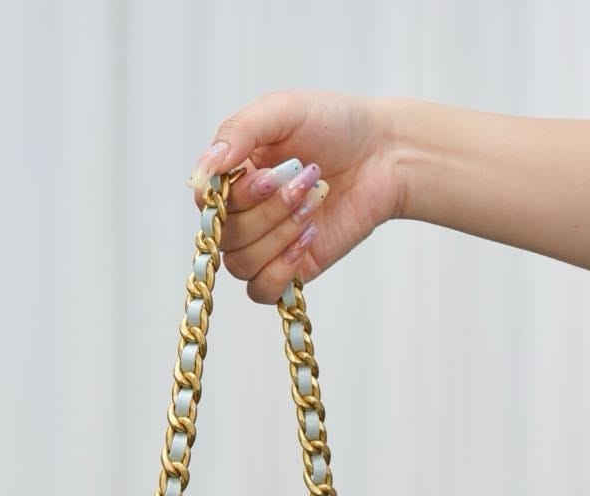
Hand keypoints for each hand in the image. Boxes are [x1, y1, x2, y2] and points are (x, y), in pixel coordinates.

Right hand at [188, 91, 402, 302]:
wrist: (384, 154)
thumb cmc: (334, 125)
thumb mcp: (283, 111)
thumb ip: (238, 132)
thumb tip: (204, 172)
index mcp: (234, 176)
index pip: (206, 203)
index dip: (229, 198)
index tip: (266, 176)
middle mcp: (243, 213)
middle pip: (225, 236)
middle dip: (267, 210)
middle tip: (304, 179)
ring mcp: (266, 245)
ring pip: (241, 263)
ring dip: (279, 233)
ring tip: (313, 202)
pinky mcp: (291, 270)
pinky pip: (262, 291)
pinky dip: (281, 268)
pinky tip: (309, 236)